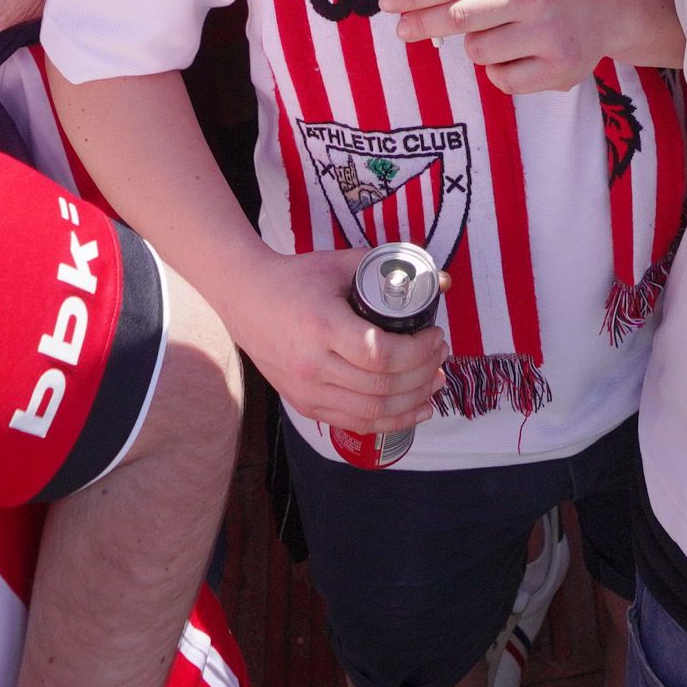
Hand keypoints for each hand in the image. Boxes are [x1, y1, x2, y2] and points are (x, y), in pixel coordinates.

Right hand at [231, 241, 447, 439]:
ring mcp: (307, 391)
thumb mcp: (339, 264)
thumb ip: (386, 267)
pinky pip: (355, 423)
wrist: (245, 301)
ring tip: (435, 380)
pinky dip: (391, 421)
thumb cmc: (295, 279)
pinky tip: (416, 409)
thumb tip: (439, 280)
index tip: (435, 335)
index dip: (418, 351)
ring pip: (373, 411)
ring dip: (413, 400)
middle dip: (423, 374)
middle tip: (441, 355)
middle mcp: (312, 365)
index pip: (380, 354)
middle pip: (382, 386)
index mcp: (322, 326)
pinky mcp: (305, 405)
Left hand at [385, 0, 629, 93]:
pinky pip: (501, 79)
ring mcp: (549, 34)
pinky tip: (520, 54)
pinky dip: (499, 70)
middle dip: (423, 24)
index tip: (389, 1)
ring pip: (477, 51)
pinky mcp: (559, 69)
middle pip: (459, 18)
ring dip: (474, 46)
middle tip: (403, 29)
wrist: (607, 6)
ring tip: (500, 33)